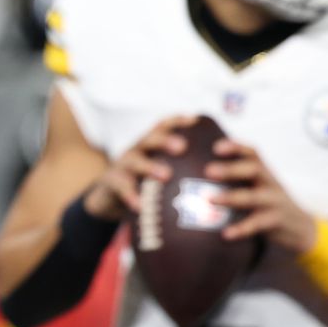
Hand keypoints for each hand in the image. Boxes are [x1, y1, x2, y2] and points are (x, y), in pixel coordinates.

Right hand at [84, 115, 198, 219]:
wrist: (108, 198)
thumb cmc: (143, 184)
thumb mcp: (157, 172)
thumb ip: (181, 171)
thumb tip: (219, 178)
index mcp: (151, 146)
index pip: (163, 127)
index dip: (177, 121)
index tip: (194, 120)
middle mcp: (137, 150)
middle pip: (150, 139)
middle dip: (165, 141)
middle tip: (182, 147)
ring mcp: (122, 165)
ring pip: (135, 161)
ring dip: (150, 166)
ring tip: (165, 175)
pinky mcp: (112, 182)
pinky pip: (121, 187)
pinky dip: (131, 195)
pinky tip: (140, 205)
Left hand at [206, 139, 317, 253]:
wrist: (300, 227)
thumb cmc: (268, 203)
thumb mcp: (258, 186)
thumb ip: (236, 179)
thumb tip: (195, 175)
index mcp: (263, 172)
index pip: (252, 153)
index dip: (235, 147)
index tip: (216, 147)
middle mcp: (269, 183)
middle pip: (253, 169)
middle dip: (231, 169)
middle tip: (208, 171)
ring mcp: (274, 202)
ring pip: (253, 197)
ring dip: (231, 197)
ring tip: (210, 200)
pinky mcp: (276, 221)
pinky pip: (257, 224)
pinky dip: (241, 229)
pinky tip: (225, 233)